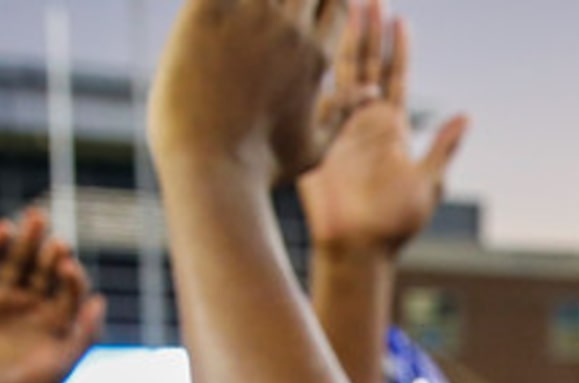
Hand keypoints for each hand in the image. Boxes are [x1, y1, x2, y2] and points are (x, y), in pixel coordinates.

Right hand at [0, 209, 105, 382]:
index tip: (69, 267)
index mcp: (54, 320)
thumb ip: (83, 336)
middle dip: (51, 252)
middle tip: (57, 240)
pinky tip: (4, 231)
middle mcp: (28, 304)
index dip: (71, 275)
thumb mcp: (60, 366)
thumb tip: (101, 301)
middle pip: (44, 268)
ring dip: (26, 240)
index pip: (68, 288)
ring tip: (35, 217)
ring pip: (16, 260)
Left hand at [149, 0, 345, 186]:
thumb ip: (344, 112)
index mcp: (316, 57)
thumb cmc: (261, 168)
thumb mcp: (314, 147)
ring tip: (247, 14)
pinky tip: (212, 10)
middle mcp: (289, 30)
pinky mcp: (205, 10)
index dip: (327, 2)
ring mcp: (247, 15)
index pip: (337, 4)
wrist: (209, 170)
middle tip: (276, 16)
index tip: (308, 12)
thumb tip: (373, 92)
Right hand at [296, 0, 468, 256]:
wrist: (359, 249)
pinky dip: (331, 83)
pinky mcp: (319, 141)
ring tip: (353, 8)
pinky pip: (324, 104)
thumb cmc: (394, 225)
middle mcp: (365, 122)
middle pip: (368, 66)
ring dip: (349, 43)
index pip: (395, 78)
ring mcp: (340, 128)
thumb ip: (443, 148)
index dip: (399, 50)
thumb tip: (465, 115)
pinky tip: (335, 59)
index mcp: (392, 129)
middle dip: (370, 32)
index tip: (401, 20)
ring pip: (344, 75)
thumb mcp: (428, 184)